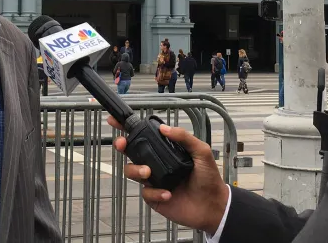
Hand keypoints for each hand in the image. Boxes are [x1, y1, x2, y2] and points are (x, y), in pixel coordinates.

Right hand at [108, 116, 228, 233]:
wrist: (213, 206)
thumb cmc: (208, 178)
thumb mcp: (201, 152)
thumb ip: (184, 138)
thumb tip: (164, 128)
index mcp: (166, 150)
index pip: (145, 136)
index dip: (128, 128)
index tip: (114, 120)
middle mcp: (156, 163)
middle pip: (131, 152)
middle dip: (122, 145)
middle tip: (122, 144)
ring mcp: (154, 180)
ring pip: (132, 171)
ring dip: (136, 169)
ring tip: (148, 173)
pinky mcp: (154, 197)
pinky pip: (145, 192)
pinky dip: (155, 192)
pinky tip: (168, 193)